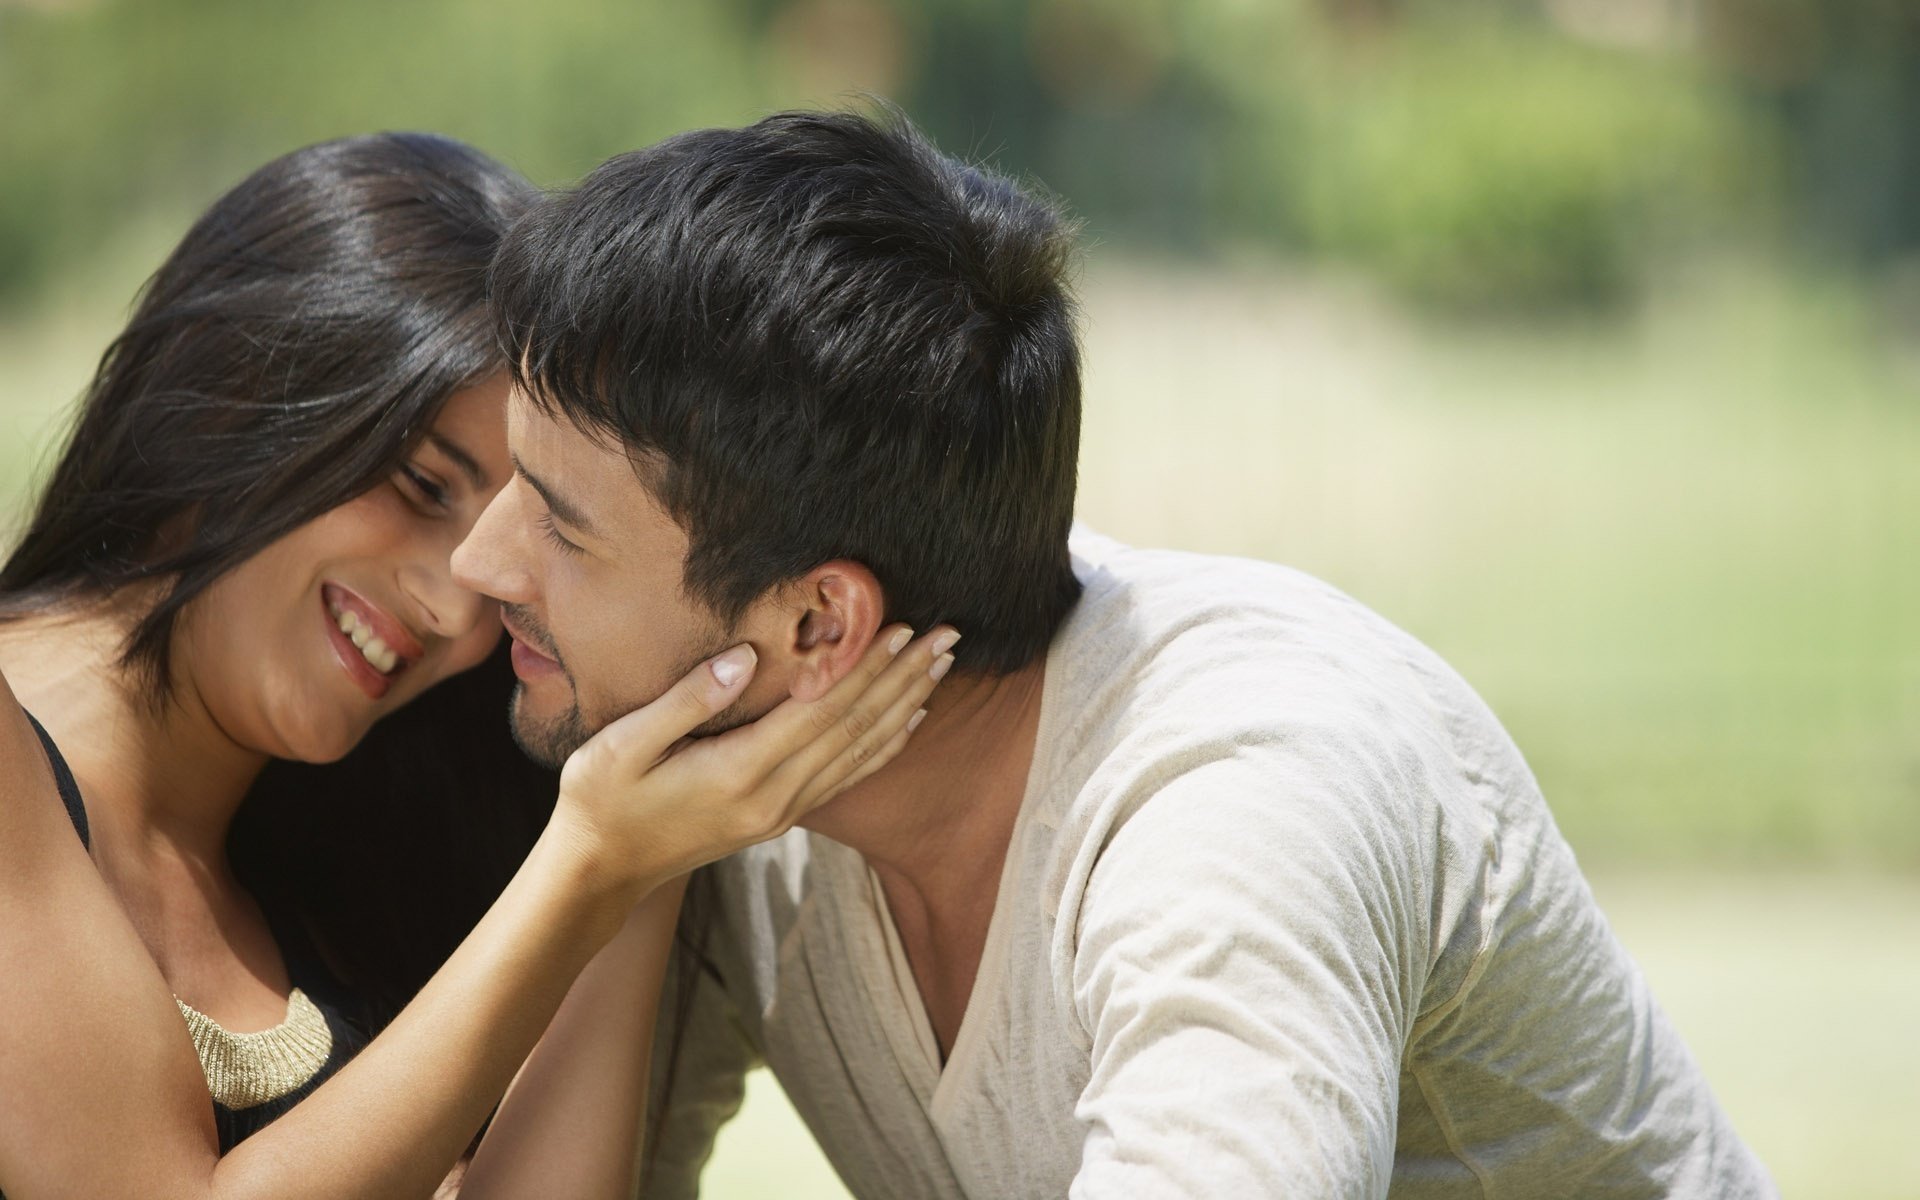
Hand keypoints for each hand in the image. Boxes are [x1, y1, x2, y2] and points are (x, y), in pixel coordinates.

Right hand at [551, 624, 955, 901]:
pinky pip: (848, 777)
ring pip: (861, 753)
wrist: (599, 872)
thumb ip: (687, 699)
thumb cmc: (601, 799)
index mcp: (740, 772)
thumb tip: (745, 657)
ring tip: (943, 668)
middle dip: (906, 679)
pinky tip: (908, 722)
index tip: (904, 629)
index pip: (822, 711)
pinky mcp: (778, 818)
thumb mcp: (624, 744)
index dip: (867, 668)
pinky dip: (885, 745)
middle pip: (856, 729)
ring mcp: (781, 812)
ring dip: (907, 707)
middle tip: (950, 637)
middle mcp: (773, 797)